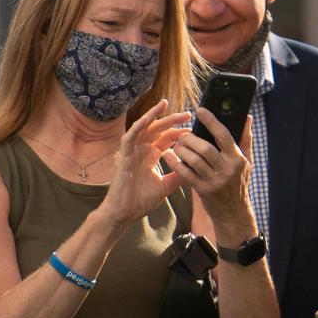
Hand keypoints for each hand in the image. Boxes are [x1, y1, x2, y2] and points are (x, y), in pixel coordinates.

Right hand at [102, 100, 190, 226]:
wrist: (124, 213)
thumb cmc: (140, 201)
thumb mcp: (165, 186)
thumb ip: (178, 176)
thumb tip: (195, 169)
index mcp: (150, 156)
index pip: (166, 139)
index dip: (179, 132)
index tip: (192, 128)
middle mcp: (141, 150)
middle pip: (158, 130)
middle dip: (172, 120)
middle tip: (187, 114)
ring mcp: (132, 152)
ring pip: (143, 128)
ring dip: (154, 116)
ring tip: (165, 104)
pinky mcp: (123, 156)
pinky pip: (129, 137)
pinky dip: (137, 127)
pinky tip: (147, 119)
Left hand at [164, 109, 252, 227]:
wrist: (233, 212)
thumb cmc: (239, 182)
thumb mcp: (246, 161)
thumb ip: (245, 138)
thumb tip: (247, 117)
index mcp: (237, 159)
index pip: (224, 136)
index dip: (211, 121)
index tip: (200, 110)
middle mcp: (226, 170)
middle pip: (205, 148)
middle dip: (191, 139)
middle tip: (183, 134)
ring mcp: (214, 181)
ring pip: (193, 160)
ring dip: (182, 150)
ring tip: (177, 145)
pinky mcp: (202, 190)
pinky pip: (185, 173)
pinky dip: (175, 163)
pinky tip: (169, 156)